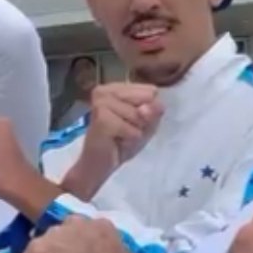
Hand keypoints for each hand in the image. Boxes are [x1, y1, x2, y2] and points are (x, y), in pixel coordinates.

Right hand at [65, 83, 162, 197]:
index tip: (131, 121)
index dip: (149, 109)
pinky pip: (133, 130)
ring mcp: (101, 103)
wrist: (98, 165)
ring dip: (135, 131)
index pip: (151, 90)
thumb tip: (147, 108)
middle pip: (147, 99)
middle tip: (125, 130)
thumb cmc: (122, 142)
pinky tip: (115, 141)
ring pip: (140, 115)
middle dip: (142, 120)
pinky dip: (130, 140)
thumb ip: (154, 110)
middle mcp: (105, 90)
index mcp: (115, 87)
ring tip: (120, 136)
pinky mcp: (101, 119)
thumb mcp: (147, 123)